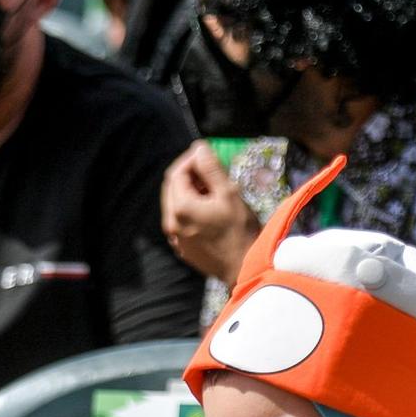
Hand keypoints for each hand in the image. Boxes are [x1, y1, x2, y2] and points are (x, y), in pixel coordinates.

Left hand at [162, 141, 261, 282]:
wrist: (244, 269)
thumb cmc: (240, 231)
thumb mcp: (228, 193)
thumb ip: (211, 168)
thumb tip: (198, 148)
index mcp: (180, 208)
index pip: (175, 173)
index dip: (190, 159)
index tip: (206, 154)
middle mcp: (171, 223)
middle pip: (172, 188)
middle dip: (189, 174)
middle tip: (211, 170)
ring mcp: (175, 237)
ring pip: (176, 204)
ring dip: (191, 191)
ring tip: (214, 188)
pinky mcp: (182, 246)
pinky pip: (181, 220)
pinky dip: (192, 207)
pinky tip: (211, 207)